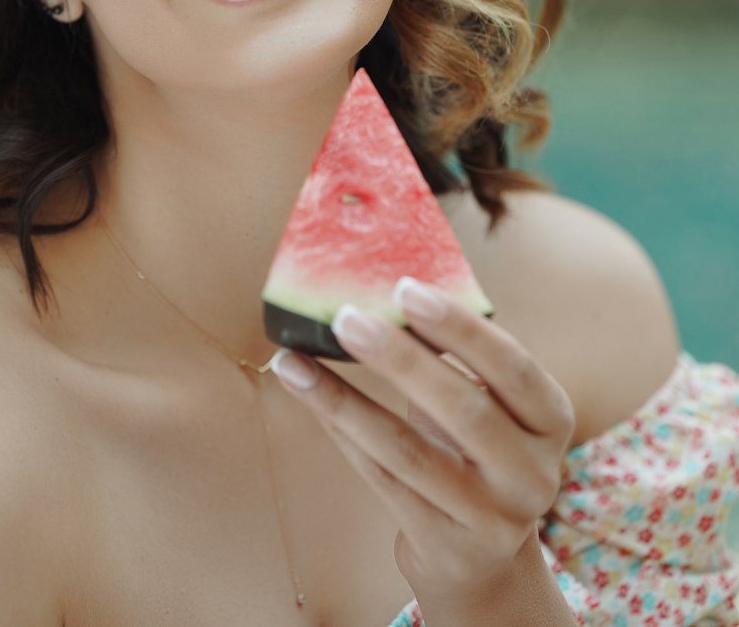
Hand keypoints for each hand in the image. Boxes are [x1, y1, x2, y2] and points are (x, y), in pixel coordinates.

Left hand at [269, 278, 575, 619]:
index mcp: (550, 420)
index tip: (404, 288)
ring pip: (409, 453)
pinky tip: (307, 395)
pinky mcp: (444, 546)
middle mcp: (531, 474)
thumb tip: (382, 287)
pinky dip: (340, 431)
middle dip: (400, 360)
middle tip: (344, 317)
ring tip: (293, 360)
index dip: (461, 328)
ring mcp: (491, 518)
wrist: (482, 556)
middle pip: (464, 411)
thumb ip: (454, 355)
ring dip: (345, 401)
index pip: (513, 368)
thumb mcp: (487, 403)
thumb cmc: (474, 448)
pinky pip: (382, 480)